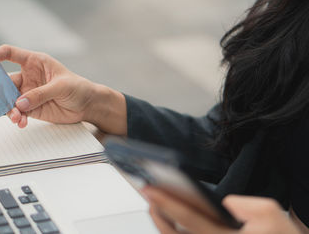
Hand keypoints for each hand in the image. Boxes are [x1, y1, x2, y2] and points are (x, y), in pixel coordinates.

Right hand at [0, 45, 126, 133]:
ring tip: (15, 117)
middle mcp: (28, 77)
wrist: (87, 105)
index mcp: (35, 62)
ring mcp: (28, 93)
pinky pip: (18, 112)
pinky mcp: (31, 108)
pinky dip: (16, 118)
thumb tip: (20, 103)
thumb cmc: (78, 88)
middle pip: (4, 81)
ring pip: (8, 99)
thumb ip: (41, 93)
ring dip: (7, 108)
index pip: (11, 54)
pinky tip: (21, 122)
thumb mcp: (61, 87)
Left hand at [142, 186, 300, 233]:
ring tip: (152, 203)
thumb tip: (226, 203)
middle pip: (173, 233)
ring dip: (161, 223)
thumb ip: (249, 207)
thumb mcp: (272, 216)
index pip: (189, 218)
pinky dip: (171, 230)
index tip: (152, 189)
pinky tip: (166, 218)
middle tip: (146, 192)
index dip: (167, 202)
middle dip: (157, 212)